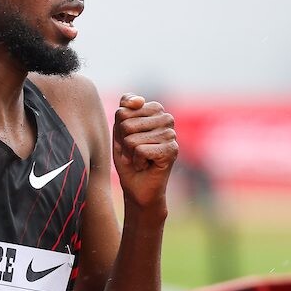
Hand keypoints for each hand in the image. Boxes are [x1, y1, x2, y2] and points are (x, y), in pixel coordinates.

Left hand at [112, 95, 177, 210]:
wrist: (137, 189)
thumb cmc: (128, 159)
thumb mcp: (119, 132)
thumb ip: (124, 110)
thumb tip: (139, 100)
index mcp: (154, 109)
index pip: (123, 110)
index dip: (118, 130)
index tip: (127, 140)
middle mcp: (166, 118)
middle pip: (126, 124)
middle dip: (123, 142)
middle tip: (133, 153)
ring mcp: (171, 134)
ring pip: (132, 138)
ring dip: (130, 154)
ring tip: (139, 159)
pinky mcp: (172, 150)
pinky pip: (140, 150)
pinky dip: (137, 162)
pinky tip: (146, 166)